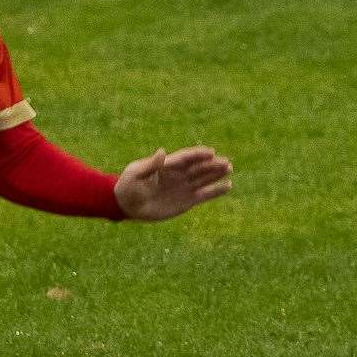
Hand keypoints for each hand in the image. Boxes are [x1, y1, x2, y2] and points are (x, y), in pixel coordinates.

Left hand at [114, 146, 232, 220]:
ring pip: (204, 179)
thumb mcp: (136, 174)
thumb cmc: (128, 186)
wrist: (127, 206)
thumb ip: (151, 164)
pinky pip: (205, 195)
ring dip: (216, 174)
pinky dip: (216, 190)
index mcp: (166, 166)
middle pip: (198, 167)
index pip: (185, 158)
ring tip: (229, 169)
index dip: (198, 154)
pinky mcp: (187, 201)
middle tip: (226, 162)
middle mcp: (178, 175)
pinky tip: (228, 186)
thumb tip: (163, 151)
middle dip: (212, 164)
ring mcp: (183, 187)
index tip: (211, 152)